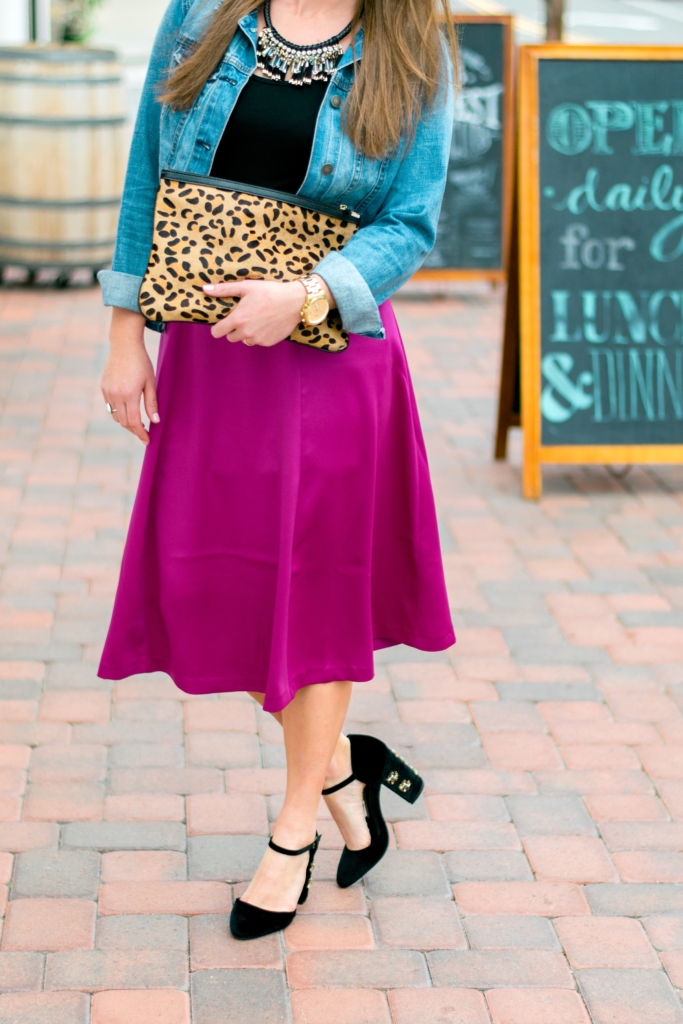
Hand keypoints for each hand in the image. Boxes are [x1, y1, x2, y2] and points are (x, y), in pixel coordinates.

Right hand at [101, 307, 158, 445]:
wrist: (124, 345)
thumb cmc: (141, 363)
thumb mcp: (151, 383)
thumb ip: (152, 403)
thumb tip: (155, 421)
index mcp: (130, 394)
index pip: (135, 422)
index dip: (141, 434)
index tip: (148, 440)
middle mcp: (116, 395)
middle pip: (124, 422)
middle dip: (135, 430)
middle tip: (144, 433)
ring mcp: (108, 391)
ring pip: (116, 416)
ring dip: (126, 422)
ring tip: (137, 422)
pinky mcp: (104, 387)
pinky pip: (111, 407)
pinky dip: (119, 412)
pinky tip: (128, 410)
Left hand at [204, 275, 333, 346]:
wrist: (295, 302)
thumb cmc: (270, 292)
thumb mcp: (246, 287)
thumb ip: (224, 289)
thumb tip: (205, 289)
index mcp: (238, 319)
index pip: (217, 332)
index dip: (217, 328)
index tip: (221, 324)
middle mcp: (246, 332)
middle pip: (230, 337)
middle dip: (234, 329)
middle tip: (244, 317)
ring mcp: (257, 339)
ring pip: (244, 340)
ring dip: (246, 333)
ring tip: (257, 319)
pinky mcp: (268, 343)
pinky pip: (257, 342)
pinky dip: (259, 335)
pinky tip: (266, 324)